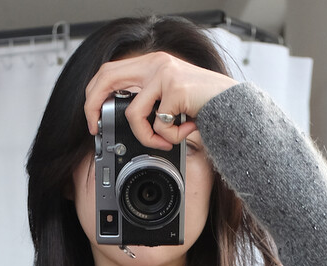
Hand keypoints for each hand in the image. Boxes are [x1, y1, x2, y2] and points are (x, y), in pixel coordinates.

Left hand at [84, 51, 236, 151]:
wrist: (233, 106)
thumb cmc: (204, 106)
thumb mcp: (170, 98)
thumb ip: (150, 101)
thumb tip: (124, 118)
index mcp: (152, 63)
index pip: (109, 71)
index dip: (94, 94)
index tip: (93, 118)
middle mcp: (155, 62)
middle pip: (107, 78)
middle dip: (93, 106)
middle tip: (97, 129)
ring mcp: (164, 73)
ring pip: (133, 113)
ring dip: (147, 137)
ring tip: (166, 142)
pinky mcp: (174, 88)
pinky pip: (158, 125)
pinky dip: (171, 138)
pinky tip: (187, 130)